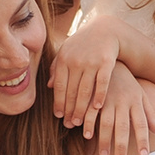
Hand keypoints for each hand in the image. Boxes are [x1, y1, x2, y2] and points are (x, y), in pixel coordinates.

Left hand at [49, 14, 122, 130]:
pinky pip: (102, 83)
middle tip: (70, 124)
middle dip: (70, 110)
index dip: (59, 102)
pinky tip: (97, 108)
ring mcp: (91, 61)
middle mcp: (76, 60)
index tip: (59, 116)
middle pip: (71, 91)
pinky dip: (99, 96)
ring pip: (85, 90)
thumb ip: (57, 67)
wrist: (106, 30)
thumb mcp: (67, 51)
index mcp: (63, 58)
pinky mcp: (106, 62)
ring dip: (82, 108)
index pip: (59, 86)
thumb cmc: (83, 43)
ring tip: (80, 122)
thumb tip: (48, 85)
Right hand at [92, 64, 154, 154]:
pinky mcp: (95, 95)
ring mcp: (108, 98)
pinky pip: (91, 112)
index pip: (142, 124)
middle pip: (123, 126)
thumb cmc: (129, 83)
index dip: (143, 140)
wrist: (113, 61)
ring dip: (104, 139)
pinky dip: (89, 124)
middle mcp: (123, 102)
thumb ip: (149, 113)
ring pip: (106, 121)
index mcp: (136, 102)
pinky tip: (87, 136)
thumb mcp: (142, 95)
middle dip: (121, 145)